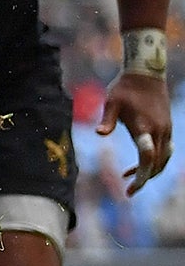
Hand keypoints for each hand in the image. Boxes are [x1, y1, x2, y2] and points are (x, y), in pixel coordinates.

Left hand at [96, 72, 171, 195]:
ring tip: (129, 179)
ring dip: (149, 171)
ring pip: (163, 159)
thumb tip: (99, 133)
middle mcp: (159, 131)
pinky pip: (164, 151)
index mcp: (145, 127)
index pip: (147, 157)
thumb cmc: (124, 88)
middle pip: (157, 163)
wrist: (146, 74)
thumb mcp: (111, 102)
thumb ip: (107, 119)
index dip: (141, 174)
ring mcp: (166, 130)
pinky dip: (154, 161)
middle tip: (128, 192)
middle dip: (144, 179)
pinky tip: (136, 165)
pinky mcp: (166, 128)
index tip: (131, 187)